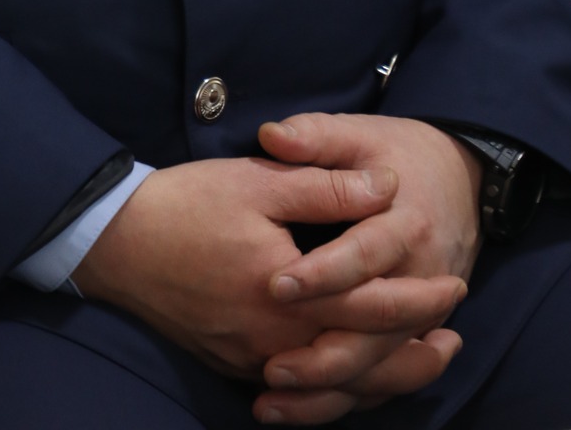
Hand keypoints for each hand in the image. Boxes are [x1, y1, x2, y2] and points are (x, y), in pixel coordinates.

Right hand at [71, 155, 463, 385]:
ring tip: (420, 362)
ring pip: (332, 386)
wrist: (115, 241)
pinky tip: (352, 374)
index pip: (371, 306)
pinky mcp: (233, 363)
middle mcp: (274, 340)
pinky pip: (299, 389)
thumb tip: (386, 184)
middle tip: (455, 339)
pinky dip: (336, 387)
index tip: (453, 285)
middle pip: (360, 363)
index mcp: (287, 293)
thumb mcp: (258, 180)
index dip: (418, 299)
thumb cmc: (186, 204)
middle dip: (413, 353)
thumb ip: (325, 185)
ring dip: (381, 377)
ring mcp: (251, 359)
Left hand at [250, 112, 482, 422]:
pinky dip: (347, 397)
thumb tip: (272, 135)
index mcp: (405, 222)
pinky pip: (385, 375)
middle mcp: (421, 275)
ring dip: (329, 387)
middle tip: (271, 365)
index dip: (324, 273)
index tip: (276, 285)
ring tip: (271, 399)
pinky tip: (299, 408)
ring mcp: (424, 312)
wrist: (462, 177)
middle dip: (325, 353)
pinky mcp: (417, 331)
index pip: (365, 254)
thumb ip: (316, 136)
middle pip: (378, 327)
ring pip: (381, 363)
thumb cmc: (397, 154)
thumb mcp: (359, 133)